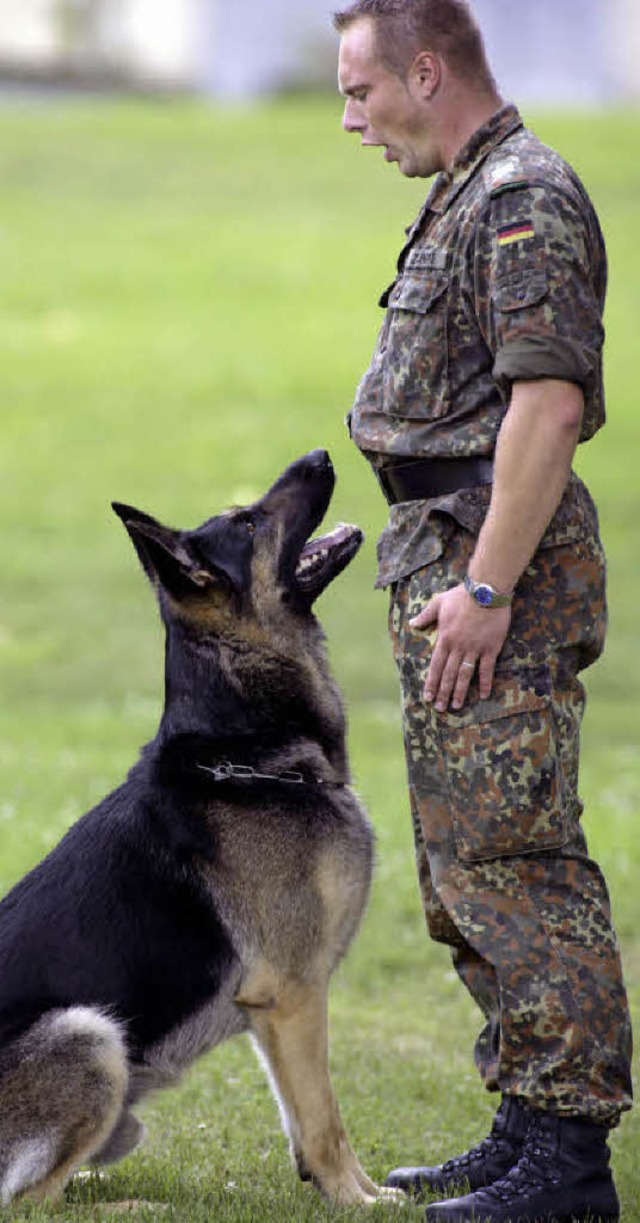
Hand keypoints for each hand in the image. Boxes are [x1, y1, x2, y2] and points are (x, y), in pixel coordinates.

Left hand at [410, 583, 510, 711]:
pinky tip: (482, 695)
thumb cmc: (462, 595)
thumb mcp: (439, 602)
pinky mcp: (490, 648)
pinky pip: (487, 669)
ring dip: (459, 692)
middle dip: (443, 693)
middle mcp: (458, 647)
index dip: (431, 682)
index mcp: (445, 638)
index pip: (435, 666)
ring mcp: (475, 649)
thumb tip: (412, 623)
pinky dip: (484, 683)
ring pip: (464, 675)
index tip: (428, 696)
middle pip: (448, 675)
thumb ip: (425, 615)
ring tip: (455, 706)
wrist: (486, 591)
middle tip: (440, 708)